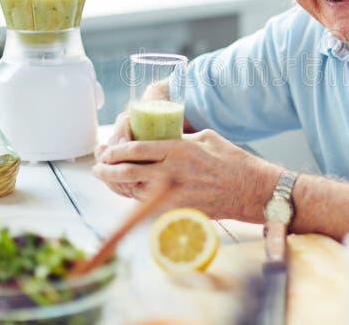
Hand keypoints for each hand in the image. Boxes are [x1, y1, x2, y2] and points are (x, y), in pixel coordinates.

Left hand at [93, 128, 280, 220]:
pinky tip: (130, 195)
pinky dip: (136, 201)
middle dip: (107, 171)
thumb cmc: (231, 161)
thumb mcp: (204, 138)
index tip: (107, 151)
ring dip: (118, 187)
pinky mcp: (178, 211)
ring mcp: (173, 195)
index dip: (116, 151)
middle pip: (128, 173)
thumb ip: (179, 139)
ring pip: (134, 191)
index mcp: (177, 150)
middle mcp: (171, 173)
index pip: (135, 149)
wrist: (250, 189)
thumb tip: (160, 140)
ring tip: (109, 181)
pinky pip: (149, 207)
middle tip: (98, 169)